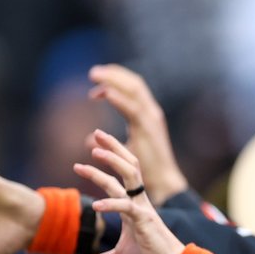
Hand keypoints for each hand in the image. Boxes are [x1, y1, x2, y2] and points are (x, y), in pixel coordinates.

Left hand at [70, 130, 186, 253]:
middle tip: (96, 133)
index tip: (91, 149)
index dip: (107, 161)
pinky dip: (111, 204)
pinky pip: (126, 208)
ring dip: (110, 163)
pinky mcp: (144, 221)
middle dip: (112, 148)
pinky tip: (96, 206)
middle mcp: (139, 202)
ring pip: (128, 177)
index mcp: (134, 205)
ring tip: (94, 152)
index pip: (121, 176)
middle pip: (127, 166)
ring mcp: (142, 209)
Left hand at [89, 64, 189, 203]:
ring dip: (114, 81)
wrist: (163, 181)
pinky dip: (118, 98)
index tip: (98, 78)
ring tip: (95, 77)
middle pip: (135, 84)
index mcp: (149, 115)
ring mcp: (151, 120)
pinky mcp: (148, 130)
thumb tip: (91, 140)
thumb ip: (109, 143)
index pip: (134, 88)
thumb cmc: (147, 169)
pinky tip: (105, 93)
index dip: (117, 79)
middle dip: (114, 74)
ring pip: (134, 91)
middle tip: (94, 72)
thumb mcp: (124, 152)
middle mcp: (152, 113)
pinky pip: (132, 109)